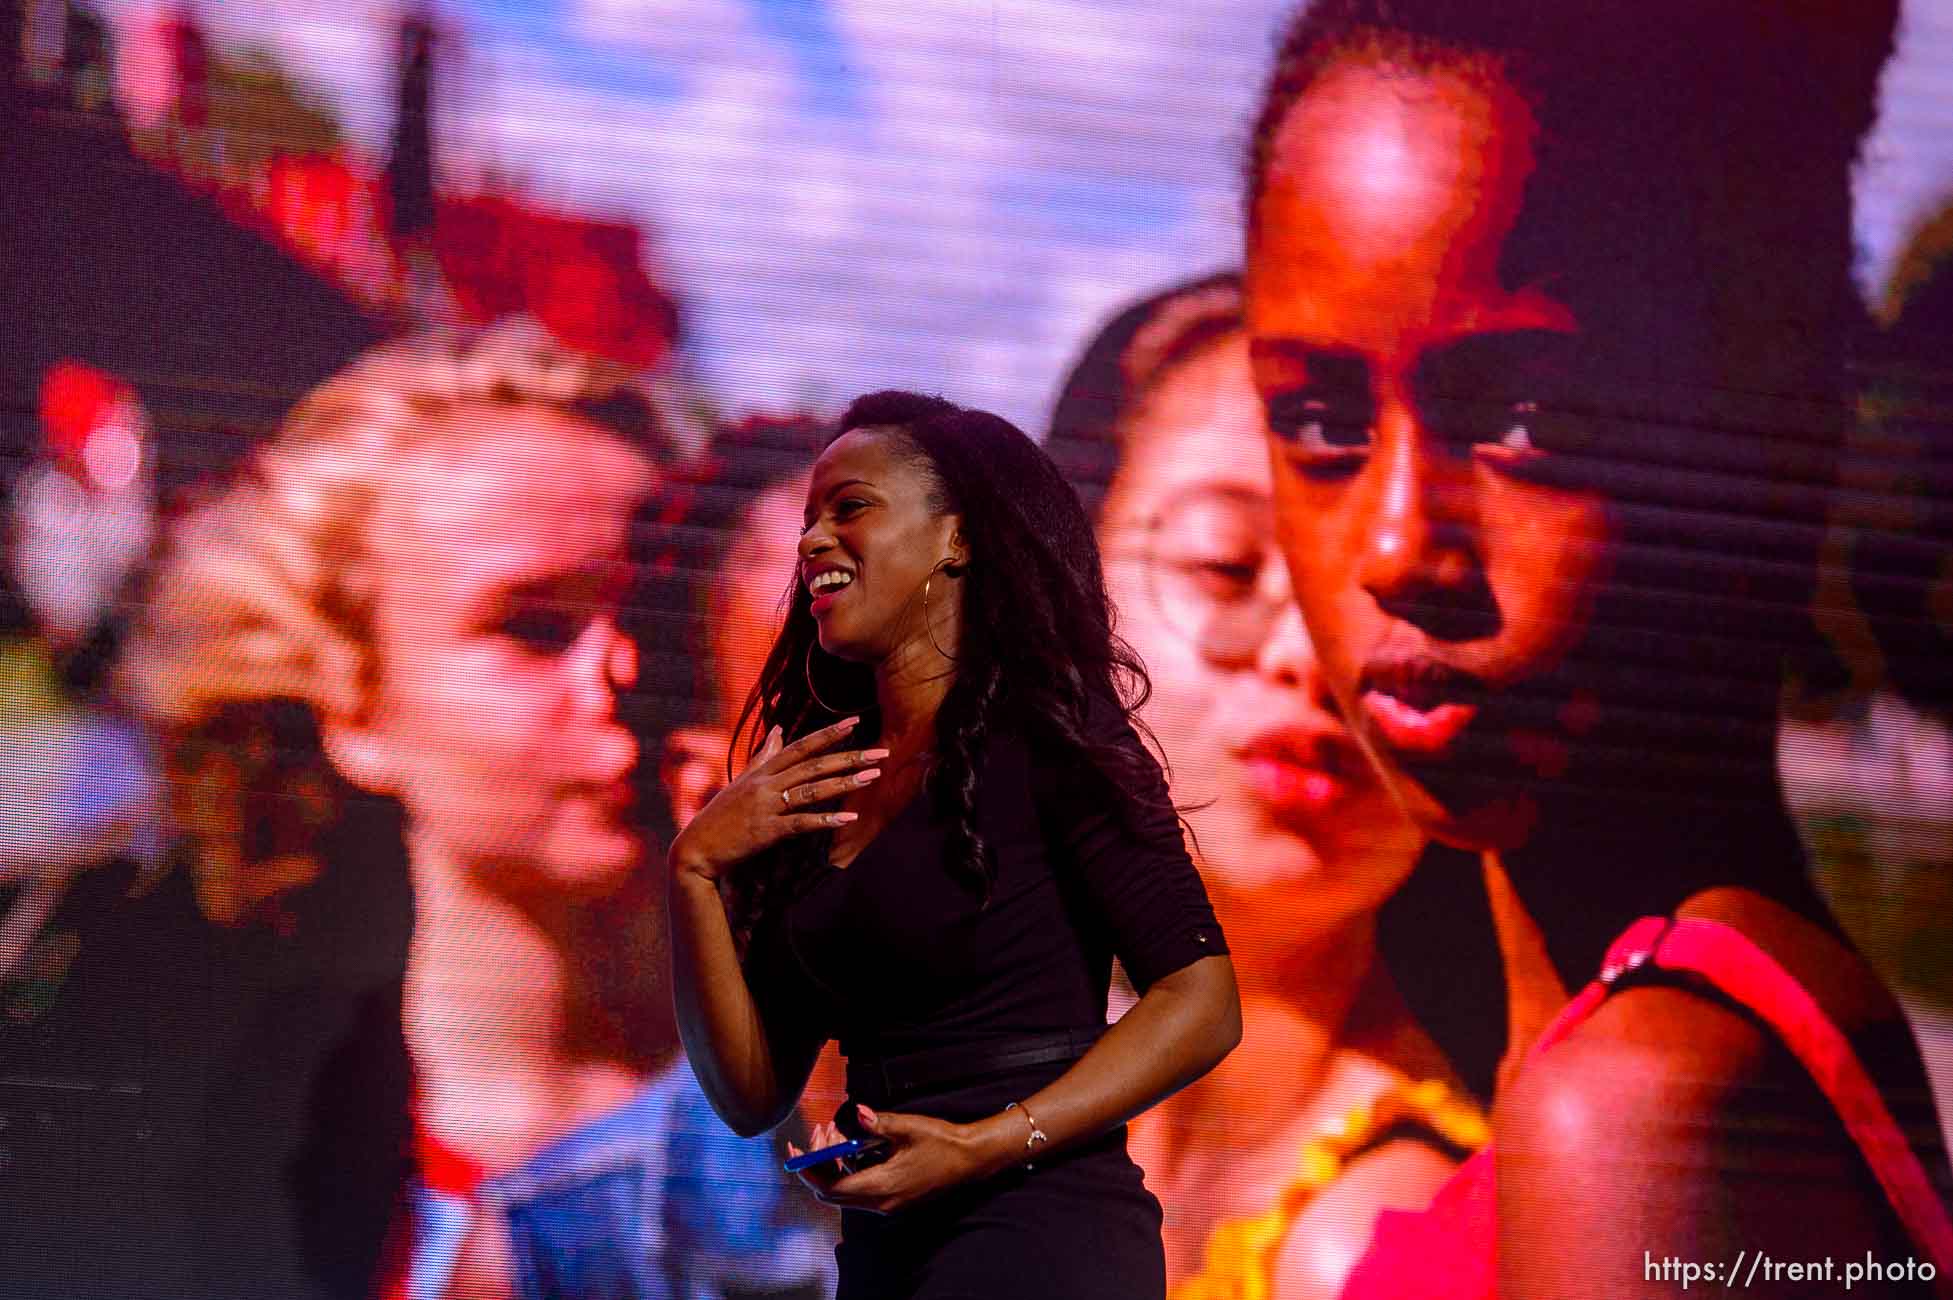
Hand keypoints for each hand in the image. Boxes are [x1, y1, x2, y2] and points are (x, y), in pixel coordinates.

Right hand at [666, 717, 886, 883]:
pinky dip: (825, 820)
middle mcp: (765, 784)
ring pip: (811, 790)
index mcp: (762, 771)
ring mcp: (766, 806)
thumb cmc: (720, 815)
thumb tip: (780, 727)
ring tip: (872, 777)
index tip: (855, 722)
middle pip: (814, 765)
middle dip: (849, 757)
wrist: (695, 849)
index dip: (829, 734)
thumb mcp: (742, 780)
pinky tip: (848, 818)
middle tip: (880, 752)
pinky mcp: (766, 831)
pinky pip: (801, 823)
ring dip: (844, 783)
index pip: (801, 746)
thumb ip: (764, 754)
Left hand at [784, 1104, 993, 1214]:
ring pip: (844, 1191)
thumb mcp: (909, 1128)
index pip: (830, 1187)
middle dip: (818, 1162)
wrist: (970, 1160)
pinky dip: (848, 1169)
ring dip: (833, 1164)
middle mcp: (880, 1203)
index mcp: (882, 1187)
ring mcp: (887, 1204)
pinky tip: (854, 1146)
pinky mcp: (893, 1199)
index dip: (807, 1170)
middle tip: (820, 1130)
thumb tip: (856, 1112)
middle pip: (833, 1192)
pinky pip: (858, 1189)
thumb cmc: (942, 1143)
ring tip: (836, 1132)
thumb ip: (878, 1123)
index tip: (793, 1151)